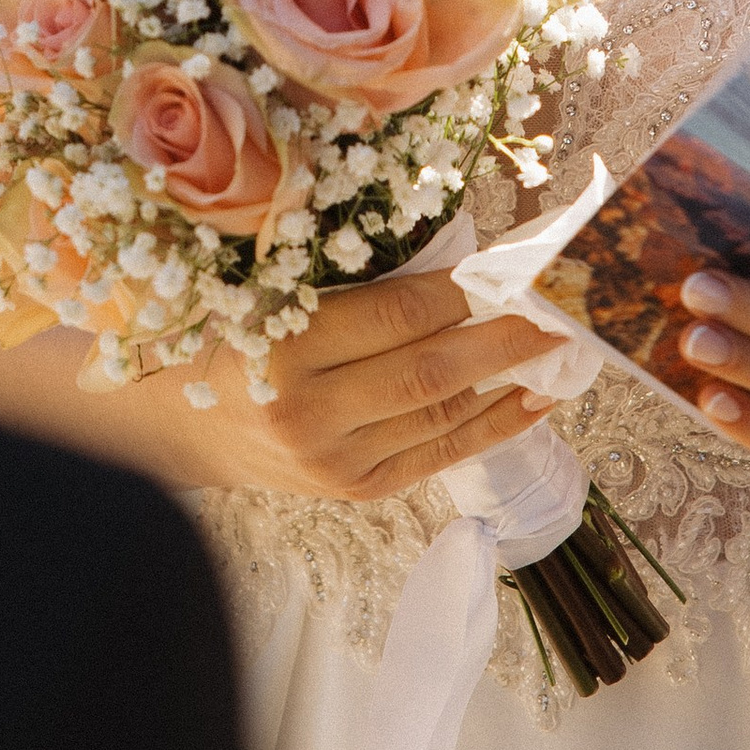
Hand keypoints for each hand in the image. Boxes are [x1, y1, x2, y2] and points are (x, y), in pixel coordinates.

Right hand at [193, 266, 556, 504]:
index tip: (508, 264)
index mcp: (283, 349)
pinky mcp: (358, 489)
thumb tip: (459, 260)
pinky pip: (440, 453)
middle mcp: (310, 412)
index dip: (460, 289)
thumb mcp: (269, 294)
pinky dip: (494, 425)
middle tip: (562, 307)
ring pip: (442, 415)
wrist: (188, 429)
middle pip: (430, 370)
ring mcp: (336, 461)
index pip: (394, 315)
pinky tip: (535, 399)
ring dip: (509, 379)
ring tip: (559, 346)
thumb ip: (347, 281)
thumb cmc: (234, 339)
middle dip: (504, 336)